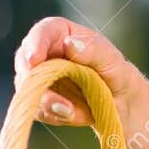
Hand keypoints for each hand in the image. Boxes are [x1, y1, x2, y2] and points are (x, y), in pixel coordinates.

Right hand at [13, 17, 145, 128]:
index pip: (43, 32)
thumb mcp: (113, 62)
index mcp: (63, 34)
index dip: (35, 45)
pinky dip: (55, 116)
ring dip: (47, 103)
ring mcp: (39, 78)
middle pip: (25, 61)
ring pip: (28, 89)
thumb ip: (94, 52)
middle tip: (51, 97)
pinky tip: (76, 116)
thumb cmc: (118, 75)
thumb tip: (69, 44)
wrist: (122, 106)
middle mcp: (45, 54)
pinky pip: (37, 110)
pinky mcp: (40, 101)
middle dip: (34, 81)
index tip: (34, 61)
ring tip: (71, 112)